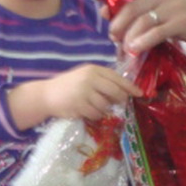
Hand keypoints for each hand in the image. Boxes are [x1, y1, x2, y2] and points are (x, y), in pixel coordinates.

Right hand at [8, 64, 142, 127]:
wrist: (46, 95)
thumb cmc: (67, 86)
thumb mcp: (84, 76)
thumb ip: (101, 80)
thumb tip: (124, 91)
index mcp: (93, 69)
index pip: (116, 77)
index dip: (130, 86)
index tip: (139, 93)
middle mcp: (90, 79)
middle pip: (115, 91)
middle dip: (121, 99)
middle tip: (121, 103)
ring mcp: (84, 92)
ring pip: (106, 105)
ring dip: (104, 109)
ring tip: (94, 106)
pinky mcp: (80, 105)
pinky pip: (96, 114)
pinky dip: (96, 115)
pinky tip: (88, 112)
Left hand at [102, 0, 185, 60]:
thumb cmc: (180, 17)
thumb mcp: (158, 7)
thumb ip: (134, 7)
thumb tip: (103, 10)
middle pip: (132, 6)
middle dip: (117, 23)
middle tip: (113, 36)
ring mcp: (175, 4)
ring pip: (142, 21)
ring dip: (129, 37)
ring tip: (125, 46)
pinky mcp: (183, 21)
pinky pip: (157, 32)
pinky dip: (143, 42)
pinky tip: (136, 49)